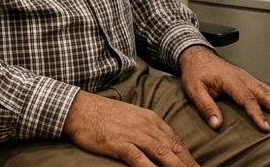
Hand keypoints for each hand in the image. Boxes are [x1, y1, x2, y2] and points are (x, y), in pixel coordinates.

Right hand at [63, 90, 197, 166]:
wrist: (81, 108)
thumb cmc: (105, 115)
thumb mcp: (132, 118)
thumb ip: (148, 130)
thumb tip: (161, 145)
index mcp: (151, 120)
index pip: (176, 140)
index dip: (188, 156)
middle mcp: (147, 126)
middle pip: (173, 148)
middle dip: (188, 164)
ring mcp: (134, 134)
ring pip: (162, 153)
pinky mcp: (120, 143)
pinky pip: (138, 158)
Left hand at [178, 45, 269, 131]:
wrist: (197, 55)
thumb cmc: (196, 73)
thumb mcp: (195, 90)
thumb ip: (206, 106)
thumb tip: (216, 124)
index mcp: (231, 80)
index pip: (246, 99)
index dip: (257, 114)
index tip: (266, 127)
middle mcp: (243, 78)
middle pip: (265, 93)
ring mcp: (248, 78)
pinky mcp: (249, 79)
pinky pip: (267, 88)